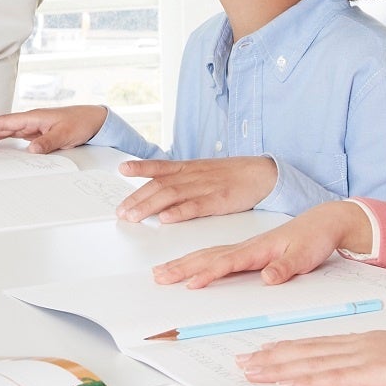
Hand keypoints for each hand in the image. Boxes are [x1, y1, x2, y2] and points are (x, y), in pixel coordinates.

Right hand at [0, 104, 107, 152]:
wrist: (94, 120)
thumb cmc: (81, 123)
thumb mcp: (65, 134)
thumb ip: (48, 142)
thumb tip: (31, 150)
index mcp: (34, 117)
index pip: (6, 122)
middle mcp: (30, 121)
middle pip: (0, 126)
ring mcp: (31, 127)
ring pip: (3, 131)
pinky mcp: (35, 134)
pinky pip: (12, 136)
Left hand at [115, 156, 277, 223]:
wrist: (263, 173)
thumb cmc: (233, 175)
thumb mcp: (205, 170)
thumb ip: (184, 177)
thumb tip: (160, 186)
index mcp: (190, 167)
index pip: (160, 167)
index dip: (141, 168)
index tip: (122, 169)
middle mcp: (194, 175)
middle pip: (160, 185)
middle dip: (138, 198)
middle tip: (121, 211)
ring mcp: (206, 187)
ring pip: (172, 195)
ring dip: (150, 206)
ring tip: (134, 216)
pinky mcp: (219, 200)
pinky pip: (196, 206)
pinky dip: (180, 212)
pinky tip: (166, 218)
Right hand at [151, 200, 372, 288]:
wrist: (323, 222)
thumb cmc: (314, 239)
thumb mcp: (305, 256)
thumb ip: (285, 268)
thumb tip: (268, 279)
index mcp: (258, 248)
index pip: (228, 262)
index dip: (209, 274)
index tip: (191, 285)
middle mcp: (247, 246)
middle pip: (208, 256)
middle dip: (182, 267)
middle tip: (159, 277)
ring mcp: (244, 247)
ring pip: (207, 254)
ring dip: (184, 263)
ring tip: (162, 271)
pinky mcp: (247, 250)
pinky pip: (215, 254)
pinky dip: (197, 259)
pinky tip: (189, 264)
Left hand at [237, 328, 385, 385]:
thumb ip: (374, 359)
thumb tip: (356, 369)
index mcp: (361, 341)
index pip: (314, 344)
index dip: (285, 348)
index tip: (261, 351)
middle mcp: (354, 345)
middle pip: (304, 350)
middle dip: (271, 356)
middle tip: (243, 361)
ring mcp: (361, 357)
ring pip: (310, 361)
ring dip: (278, 368)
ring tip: (253, 371)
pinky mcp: (371, 372)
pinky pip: (332, 377)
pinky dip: (306, 380)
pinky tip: (287, 384)